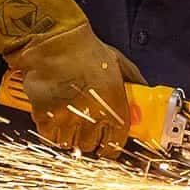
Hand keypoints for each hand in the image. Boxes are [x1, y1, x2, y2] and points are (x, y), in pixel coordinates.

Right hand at [10, 32, 142, 155]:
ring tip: (68, 121)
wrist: (55, 43)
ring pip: (69, 144)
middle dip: (88, 139)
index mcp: (115, 109)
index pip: (115, 145)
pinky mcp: (45, 118)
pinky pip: (49, 137)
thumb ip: (134, 81)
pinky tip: (53, 118)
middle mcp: (93, 119)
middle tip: (85, 126)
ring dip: (69, 136)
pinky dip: (51, 131)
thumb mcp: (119, 63)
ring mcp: (68, 121)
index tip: (106, 143)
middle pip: (90, 146)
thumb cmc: (86, 50)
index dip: (110, 146)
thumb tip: (144, 92)